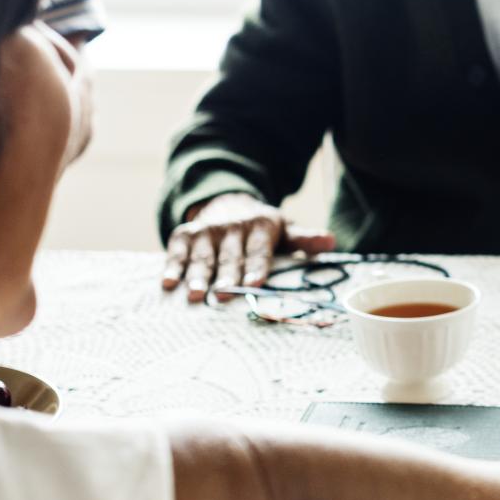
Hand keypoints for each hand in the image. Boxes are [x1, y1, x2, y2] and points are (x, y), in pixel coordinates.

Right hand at [160, 193, 335, 302]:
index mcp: (261, 226)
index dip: (257, 267)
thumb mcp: (286, 230)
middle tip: (222, 296)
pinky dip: (172, 266)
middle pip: (230, 256)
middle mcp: (233, 227)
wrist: (230, 203)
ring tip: (193, 294)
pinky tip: (168, 283)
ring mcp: (208, 230)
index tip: (255, 283)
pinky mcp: (186, 234)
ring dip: (197, 275)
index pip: (259, 250)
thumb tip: (331, 242)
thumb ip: (305, 239)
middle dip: (226, 276)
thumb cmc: (262, 229)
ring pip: (203, 256)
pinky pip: (178, 252)